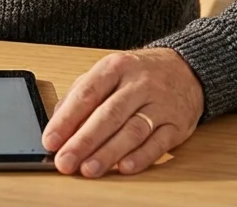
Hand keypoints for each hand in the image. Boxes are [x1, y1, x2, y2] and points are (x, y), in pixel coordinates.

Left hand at [42, 48, 203, 177]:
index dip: (66, 119)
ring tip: (88, 169)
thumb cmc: (138, 74)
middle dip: (84, 141)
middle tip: (65, 161)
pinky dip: (141, 157)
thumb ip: (80, 94)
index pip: (87, 94)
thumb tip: (56, 121)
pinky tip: (124, 168)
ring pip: (132, 131)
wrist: (186, 69)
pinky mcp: (177, 125)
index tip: (50, 140)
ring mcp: (160, 104)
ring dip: (109, 153)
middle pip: (109, 115)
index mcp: (115, 67)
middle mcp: (139, 84)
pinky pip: (158, 143)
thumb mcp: (108, 72)